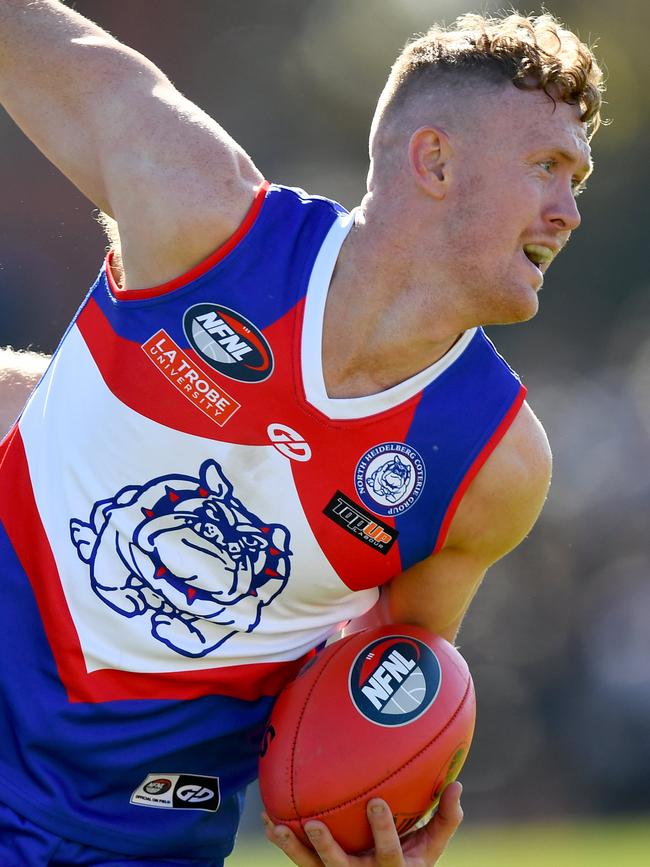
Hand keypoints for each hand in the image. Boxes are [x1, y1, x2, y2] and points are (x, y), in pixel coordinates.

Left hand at [262, 781, 462, 865]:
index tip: (376, 802)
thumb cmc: (413, 862)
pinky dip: (283, 839)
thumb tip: (457, 784)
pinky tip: (267, 818)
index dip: (381, 830)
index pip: (388, 853)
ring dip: (292, 847)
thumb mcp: (432, 848)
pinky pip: (298, 859)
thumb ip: (446, 818)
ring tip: (276, 825)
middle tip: (315, 824)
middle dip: (328, 848)